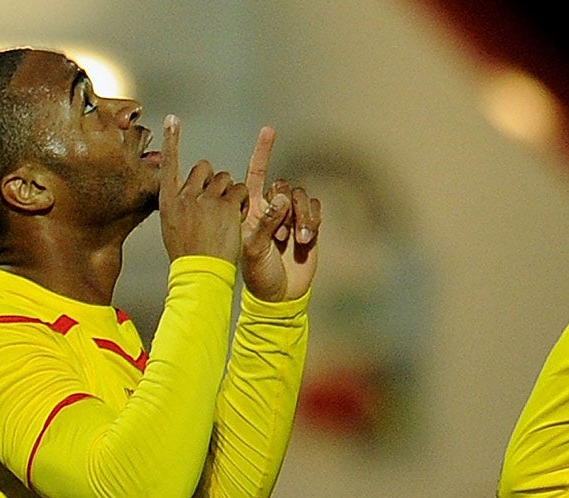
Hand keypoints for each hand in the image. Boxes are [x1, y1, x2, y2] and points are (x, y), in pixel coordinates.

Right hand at [158, 115, 245, 265]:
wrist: (200, 273)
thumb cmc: (188, 256)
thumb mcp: (172, 227)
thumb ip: (179, 206)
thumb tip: (184, 195)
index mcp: (169, 200)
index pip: (169, 163)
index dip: (172, 140)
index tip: (173, 119)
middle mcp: (185, 195)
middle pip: (204, 168)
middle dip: (214, 180)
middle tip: (217, 202)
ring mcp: (206, 199)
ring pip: (225, 179)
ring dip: (230, 192)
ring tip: (227, 215)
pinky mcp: (226, 206)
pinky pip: (241, 191)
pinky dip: (243, 202)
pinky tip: (238, 217)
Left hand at [238, 126, 321, 301]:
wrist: (279, 297)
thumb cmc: (259, 275)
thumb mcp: (255, 249)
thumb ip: (265, 222)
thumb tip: (282, 197)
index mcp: (252, 209)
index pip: (256, 173)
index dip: (263, 151)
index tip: (269, 130)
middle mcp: (272, 208)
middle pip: (283, 185)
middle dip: (285, 207)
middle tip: (280, 236)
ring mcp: (292, 217)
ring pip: (301, 196)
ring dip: (301, 216)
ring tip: (296, 240)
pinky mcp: (309, 226)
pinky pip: (315, 209)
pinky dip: (312, 221)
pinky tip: (305, 240)